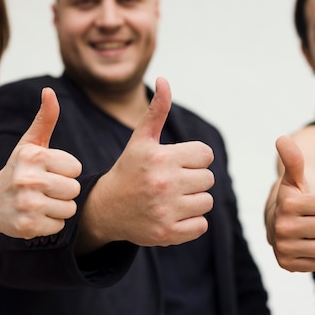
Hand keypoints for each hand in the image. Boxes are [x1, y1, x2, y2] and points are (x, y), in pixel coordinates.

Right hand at [0, 87, 81, 238]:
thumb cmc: (18, 169)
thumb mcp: (30, 143)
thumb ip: (45, 118)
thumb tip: (49, 90)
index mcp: (32, 156)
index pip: (76, 168)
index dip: (65, 171)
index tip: (48, 171)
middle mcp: (28, 179)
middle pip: (74, 189)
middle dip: (64, 191)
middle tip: (44, 189)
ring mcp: (27, 204)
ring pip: (69, 208)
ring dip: (59, 207)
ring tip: (41, 201)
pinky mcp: (27, 226)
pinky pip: (60, 225)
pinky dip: (51, 223)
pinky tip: (35, 215)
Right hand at [78, 77, 214, 251]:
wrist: (106, 208)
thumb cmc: (129, 169)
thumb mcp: (141, 140)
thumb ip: (157, 110)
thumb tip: (164, 80)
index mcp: (161, 157)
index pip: (205, 154)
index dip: (193, 158)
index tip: (175, 162)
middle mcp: (164, 183)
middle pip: (208, 178)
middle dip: (193, 179)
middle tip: (172, 182)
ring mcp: (166, 210)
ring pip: (206, 202)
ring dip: (194, 201)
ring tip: (172, 198)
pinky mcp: (167, 234)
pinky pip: (201, 226)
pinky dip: (191, 222)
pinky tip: (172, 214)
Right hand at [268, 136, 314, 271]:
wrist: (278, 221)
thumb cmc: (294, 197)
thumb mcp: (295, 178)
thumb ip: (293, 159)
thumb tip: (283, 139)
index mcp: (286, 204)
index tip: (314, 202)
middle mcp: (281, 227)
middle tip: (313, 218)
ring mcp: (283, 248)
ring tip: (309, 232)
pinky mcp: (287, 265)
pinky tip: (305, 245)